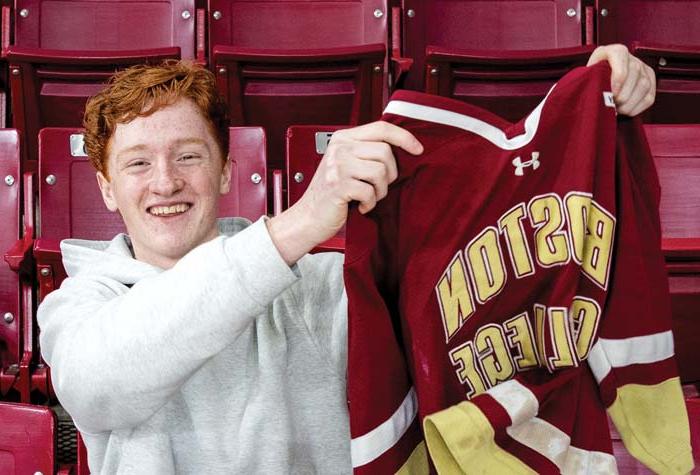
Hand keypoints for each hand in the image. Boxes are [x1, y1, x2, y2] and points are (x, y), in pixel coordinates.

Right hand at [267, 121, 422, 263]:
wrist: (308, 216)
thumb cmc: (331, 193)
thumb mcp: (347, 164)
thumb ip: (366, 152)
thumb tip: (402, 147)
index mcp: (343, 138)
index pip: (381, 128)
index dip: (404, 137)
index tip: (417, 149)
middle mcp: (340, 148)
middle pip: (385, 151)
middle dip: (389, 173)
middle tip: (378, 186)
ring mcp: (337, 165)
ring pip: (380, 171)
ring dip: (380, 190)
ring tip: (368, 196)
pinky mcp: (338, 185)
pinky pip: (370, 191)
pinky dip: (370, 203)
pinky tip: (361, 205)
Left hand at [587, 44, 655, 116]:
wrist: (600, 78)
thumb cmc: (593, 76)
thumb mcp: (588, 73)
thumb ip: (591, 79)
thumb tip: (595, 93)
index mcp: (616, 51)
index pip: (622, 63)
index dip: (616, 82)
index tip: (610, 94)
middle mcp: (633, 59)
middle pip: (635, 76)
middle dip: (622, 96)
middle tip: (610, 104)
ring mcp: (644, 70)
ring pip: (644, 87)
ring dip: (628, 104)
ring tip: (615, 108)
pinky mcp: (651, 82)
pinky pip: (649, 98)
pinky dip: (636, 108)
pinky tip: (625, 110)